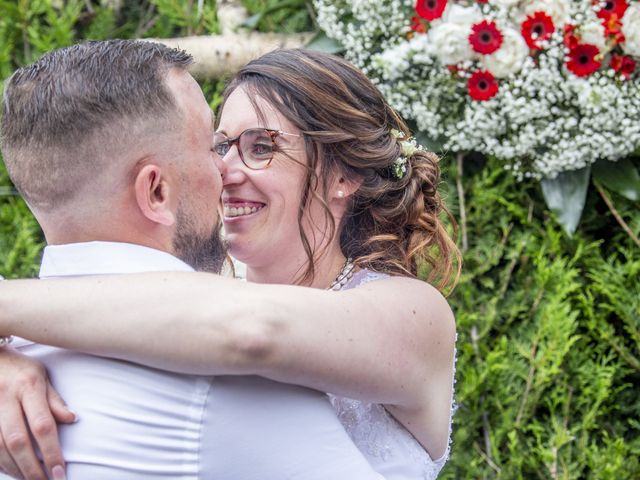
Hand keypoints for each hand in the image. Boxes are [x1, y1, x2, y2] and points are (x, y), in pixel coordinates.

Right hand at [0, 348, 74, 479]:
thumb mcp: (42, 376)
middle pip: (18, 441)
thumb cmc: (20, 368)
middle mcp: (5, 397)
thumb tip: (72, 419)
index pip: (42, 424)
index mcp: (28, 385)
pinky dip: (0, 462)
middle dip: (32, 467)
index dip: (51, 451)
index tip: (61, 470)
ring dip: (15, 469)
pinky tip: (13, 470)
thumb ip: (54, 400)